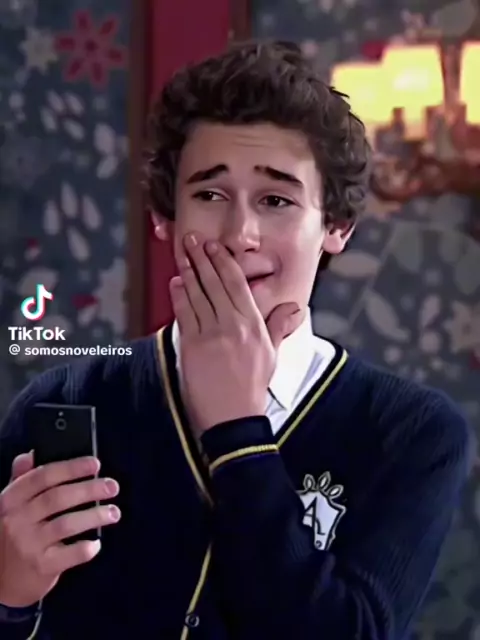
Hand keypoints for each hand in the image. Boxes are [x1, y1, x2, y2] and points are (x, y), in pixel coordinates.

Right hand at [0, 452, 120, 606]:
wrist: (0, 581)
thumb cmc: (10, 535)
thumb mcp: (9, 506)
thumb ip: (22, 479)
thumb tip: (31, 455)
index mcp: (10, 499)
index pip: (42, 476)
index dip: (71, 468)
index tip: (95, 464)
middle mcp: (17, 520)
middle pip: (57, 498)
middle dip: (89, 489)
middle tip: (112, 486)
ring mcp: (28, 544)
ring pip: (66, 523)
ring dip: (94, 515)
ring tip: (113, 512)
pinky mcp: (41, 567)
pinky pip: (68, 555)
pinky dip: (85, 548)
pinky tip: (97, 543)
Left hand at [169, 233, 300, 432]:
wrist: (234, 417)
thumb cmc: (253, 387)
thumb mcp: (272, 354)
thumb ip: (279, 326)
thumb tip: (294, 307)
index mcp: (253, 324)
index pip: (237, 284)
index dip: (223, 262)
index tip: (215, 247)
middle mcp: (233, 324)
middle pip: (215, 283)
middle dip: (202, 258)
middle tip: (193, 240)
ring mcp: (211, 334)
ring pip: (198, 294)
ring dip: (188, 271)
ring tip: (183, 254)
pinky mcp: (193, 345)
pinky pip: (185, 313)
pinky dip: (179, 295)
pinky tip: (176, 282)